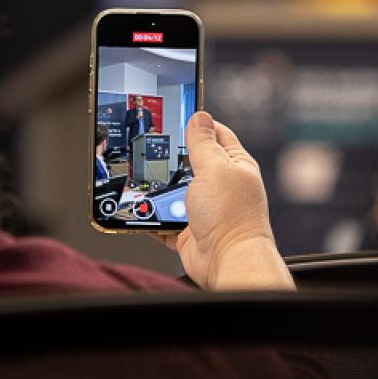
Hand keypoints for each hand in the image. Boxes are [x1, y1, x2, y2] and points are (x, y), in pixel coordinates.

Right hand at [158, 112, 293, 289]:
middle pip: (190, 163)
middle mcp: (221, 186)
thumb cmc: (231, 218)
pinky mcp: (189, 231)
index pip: (216, 134)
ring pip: (174, 191)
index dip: (198, 124)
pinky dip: (153, 217)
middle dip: (171, 160)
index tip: (176, 116)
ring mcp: (204, 209)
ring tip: (146, 184)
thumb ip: (203, 143)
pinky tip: (143, 211)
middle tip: (152, 151)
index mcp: (234, 165)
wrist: (227, 262)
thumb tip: (200, 117)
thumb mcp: (214, 169)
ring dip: (160, 191)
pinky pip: (165, 220)